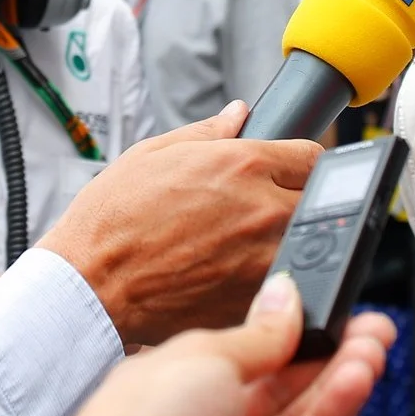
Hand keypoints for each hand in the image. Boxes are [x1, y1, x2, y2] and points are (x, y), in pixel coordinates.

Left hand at [20, 273, 395, 415]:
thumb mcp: (202, 357)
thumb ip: (258, 333)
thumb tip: (287, 296)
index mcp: (179, 378)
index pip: (250, 346)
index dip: (293, 326)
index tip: (330, 304)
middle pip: (284, 380)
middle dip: (329, 348)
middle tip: (369, 322)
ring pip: (303, 412)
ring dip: (343, 375)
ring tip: (373, 345)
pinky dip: (337, 409)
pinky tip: (357, 377)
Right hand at [38, 101, 320, 346]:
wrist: (91, 285)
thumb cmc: (112, 221)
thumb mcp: (154, 154)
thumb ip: (208, 132)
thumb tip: (238, 114)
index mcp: (244, 164)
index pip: (313, 155)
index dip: (301, 161)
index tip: (289, 171)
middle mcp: (265, 210)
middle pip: (322, 200)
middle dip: (302, 199)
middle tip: (266, 208)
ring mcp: (266, 260)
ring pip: (311, 244)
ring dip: (291, 240)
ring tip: (248, 244)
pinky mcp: (258, 301)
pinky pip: (287, 284)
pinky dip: (272, 278)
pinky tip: (236, 275)